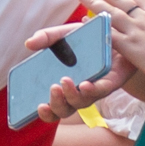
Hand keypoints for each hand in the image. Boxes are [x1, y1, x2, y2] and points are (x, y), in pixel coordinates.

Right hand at [24, 22, 141, 122]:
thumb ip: (46, 37)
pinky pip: (102, 90)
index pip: (52, 108)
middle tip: (52, 88)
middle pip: (65, 110)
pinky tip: (85, 84)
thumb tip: (28, 44)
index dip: (45, 112)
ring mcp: (94, 89)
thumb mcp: (64, 34)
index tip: (38, 107)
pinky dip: (93, 89)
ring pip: (82, 102)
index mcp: (63, 86)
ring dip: (72, 95)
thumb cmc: (87, 39)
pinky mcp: (111, 82)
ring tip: (64, 81)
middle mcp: (78, 93)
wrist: (116, 32)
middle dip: (56, 104)